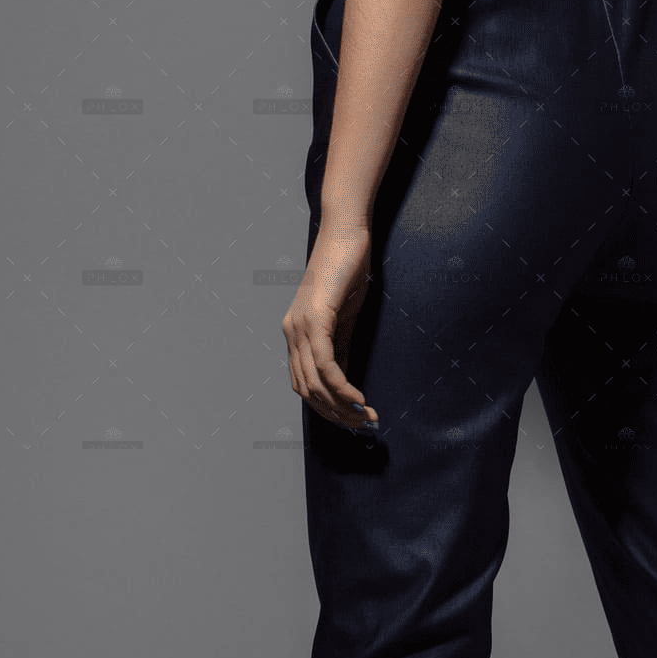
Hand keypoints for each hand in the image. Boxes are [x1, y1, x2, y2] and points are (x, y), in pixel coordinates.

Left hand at [283, 223, 379, 428]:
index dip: (326, 406)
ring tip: (364, 417)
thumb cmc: (348, 267)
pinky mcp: (316, 318)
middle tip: (362, 425)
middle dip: (334, 414)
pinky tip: (358, 398)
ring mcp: (301, 326)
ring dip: (340, 406)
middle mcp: (292, 332)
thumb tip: (342, 379)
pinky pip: (325, 364)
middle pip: (306, 390)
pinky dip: (341, 387)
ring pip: (314, 382)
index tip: (352, 418)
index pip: (304, 383)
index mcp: (296, 332)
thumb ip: (339, 345)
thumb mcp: (344, 315)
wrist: (347, 232)